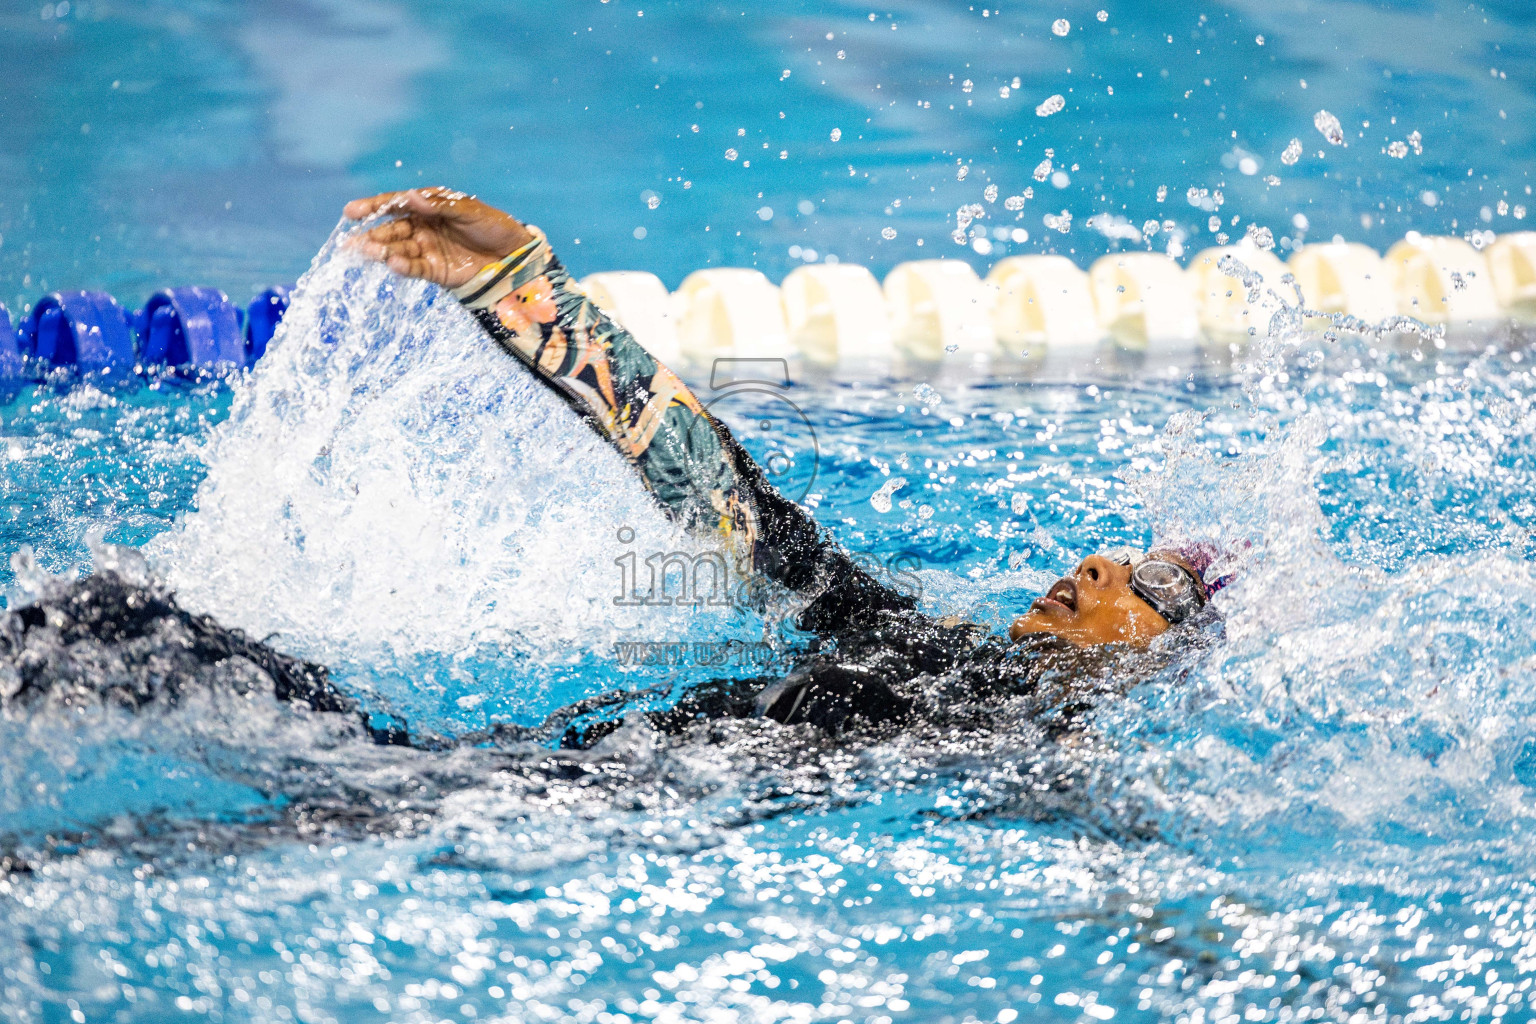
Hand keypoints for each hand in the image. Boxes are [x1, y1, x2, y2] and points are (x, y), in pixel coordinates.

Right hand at [343, 187, 535, 289]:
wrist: (515, 256)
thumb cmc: (494, 226)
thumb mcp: (469, 211)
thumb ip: (440, 206)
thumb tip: (409, 197)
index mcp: (428, 207)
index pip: (396, 205)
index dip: (374, 207)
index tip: (352, 211)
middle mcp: (423, 228)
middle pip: (392, 229)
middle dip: (373, 234)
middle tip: (354, 240)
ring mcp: (427, 249)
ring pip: (398, 249)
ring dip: (382, 251)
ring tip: (367, 252)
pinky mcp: (435, 271)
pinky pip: (415, 268)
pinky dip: (403, 267)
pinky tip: (393, 264)